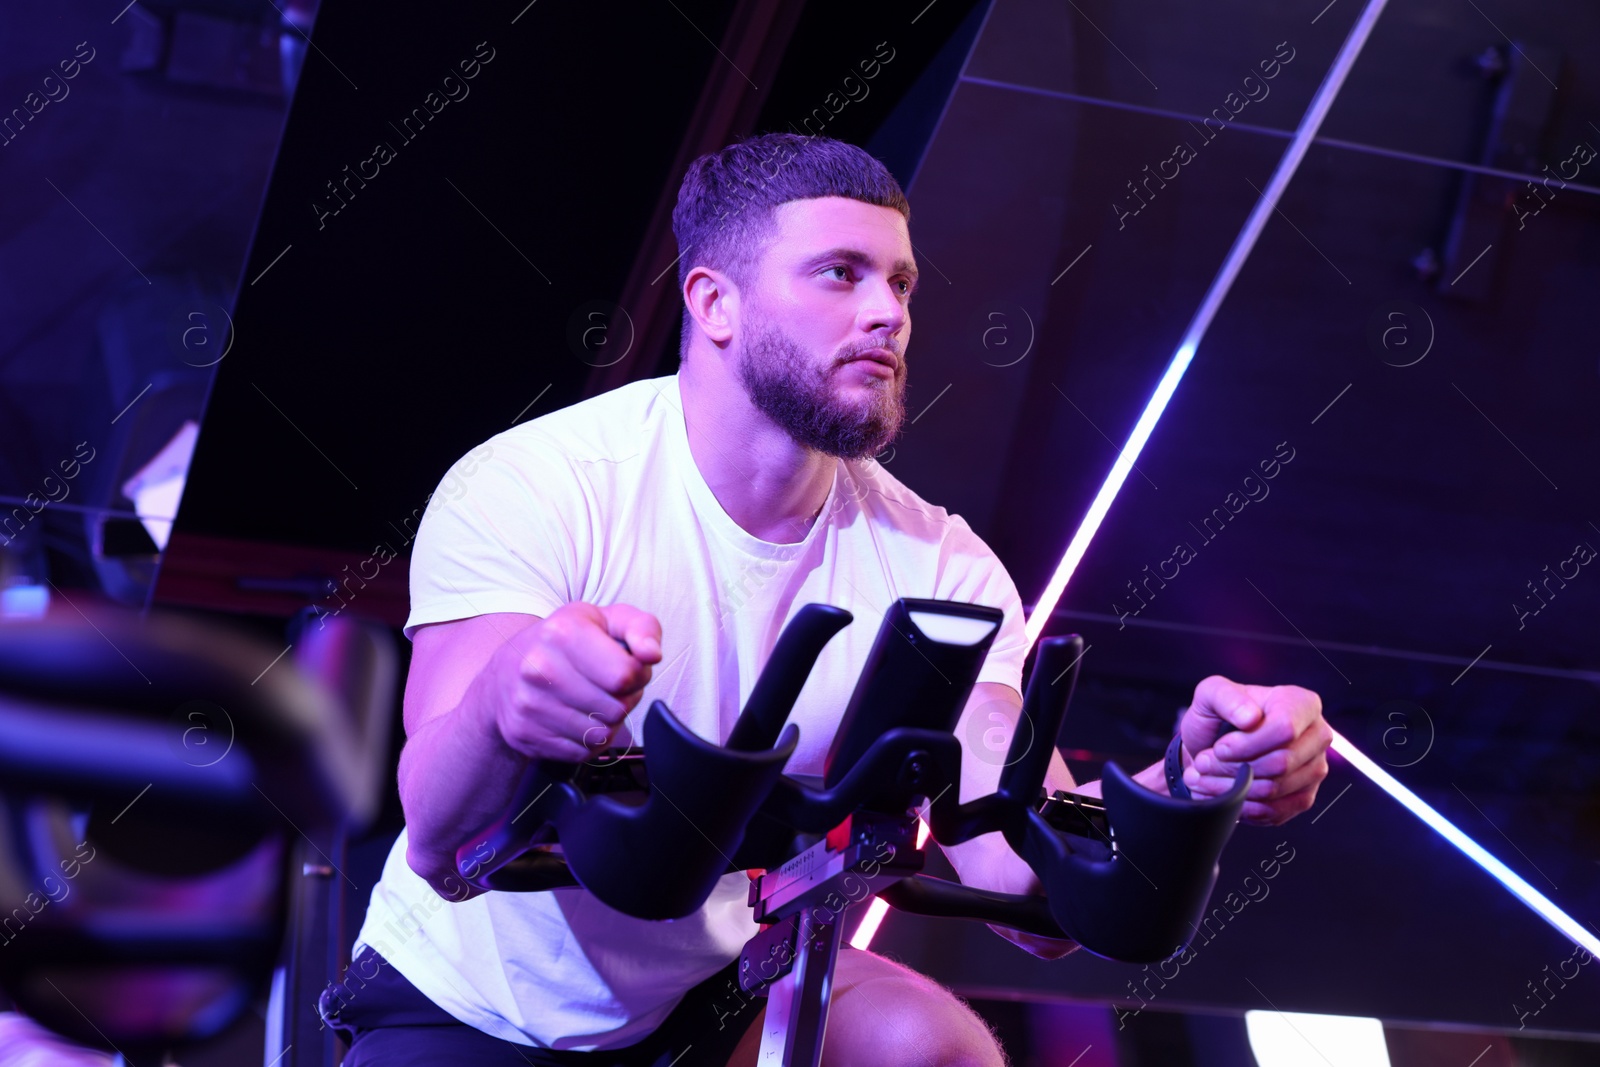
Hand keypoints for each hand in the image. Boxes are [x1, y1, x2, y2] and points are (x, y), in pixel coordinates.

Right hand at [488, 602, 661, 762]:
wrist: (507, 670)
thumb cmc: (566, 642)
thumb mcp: (606, 619)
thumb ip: (642, 628)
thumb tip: (652, 654)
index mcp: (562, 633)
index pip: (625, 674)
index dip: (638, 675)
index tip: (626, 667)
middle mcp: (539, 668)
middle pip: (616, 708)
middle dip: (622, 699)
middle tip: (607, 686)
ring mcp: (528, 704)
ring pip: (600, 734)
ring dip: (606, 722)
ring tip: (591, 700)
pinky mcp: (524, 734)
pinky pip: (580, 752)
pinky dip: (586, 740)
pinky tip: (576, 717)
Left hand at [1178, 675, 1329, 825]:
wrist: (1213, 746)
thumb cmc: (1217, 716)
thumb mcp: (1210, 694)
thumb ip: (1226, 697)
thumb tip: (1250, 717)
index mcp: (1302, 703)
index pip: (1285, 729)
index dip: (1248, 744)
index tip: (1220, 747)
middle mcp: (1317, 736)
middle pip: (1282, 763)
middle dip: (1234, 767)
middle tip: (1204, 763)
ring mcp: (1314, 769)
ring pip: (1275, 789)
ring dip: (1232, 788)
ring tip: (1204, 778)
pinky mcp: (1304, 797)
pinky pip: (1275, 811)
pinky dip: (1241, 806)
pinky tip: (1221, 793)